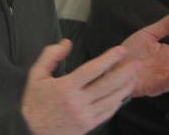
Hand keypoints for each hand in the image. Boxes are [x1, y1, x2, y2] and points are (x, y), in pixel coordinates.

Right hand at [21, 39, 141, 134]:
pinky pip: (107, 113)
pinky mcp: (87, 126)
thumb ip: (51, 55)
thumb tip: (67, 43)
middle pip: (107, 85)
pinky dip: (117, 103)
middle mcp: (77, 102)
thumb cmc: (34, 103)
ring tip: (135, 77)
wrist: (30, 131)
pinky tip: (123, 95)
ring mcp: (84, 116)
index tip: (121, 50)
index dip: (109, 59)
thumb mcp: (36, 75)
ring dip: (125, 88)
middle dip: (125, 73)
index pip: (92, 70)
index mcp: (65, 87)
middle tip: (137, 63)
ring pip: (111, 100)